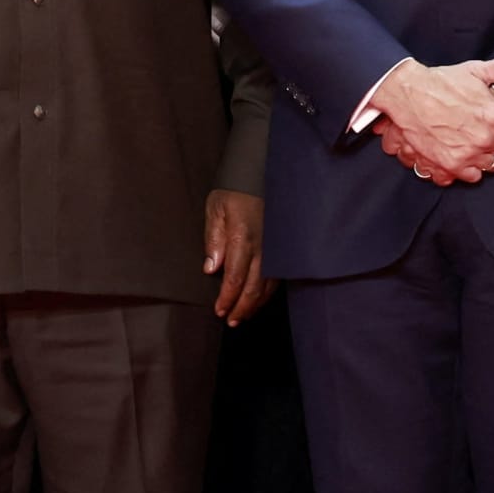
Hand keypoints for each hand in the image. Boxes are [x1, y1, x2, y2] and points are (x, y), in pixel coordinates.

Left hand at [204, 189, 270, 325]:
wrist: (261, 171)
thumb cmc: (235, 189)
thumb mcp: (216, 209)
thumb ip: (213, 240)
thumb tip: (212, 269)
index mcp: (242, 238)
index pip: (235, 278)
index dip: (227, 298)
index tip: (219, 310)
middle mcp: (263, 247)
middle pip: (254, 288)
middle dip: (241, 308)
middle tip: (231, 321)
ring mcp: (275, 247)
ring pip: (268, 285)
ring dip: (255, 304)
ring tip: (242, 316)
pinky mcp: (282, 246)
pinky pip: (277, 275)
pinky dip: (267, 291)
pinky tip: (259, 298)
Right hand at [369, 54, 493, 184]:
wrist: (408, 95)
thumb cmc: (440, 83)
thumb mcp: (474, 71)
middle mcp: (484, 138)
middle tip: (489, 133)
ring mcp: (468, 154)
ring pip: (492, 165)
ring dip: (486, 155)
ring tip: (476, 143)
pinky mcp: (450, 165)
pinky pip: (472, 177)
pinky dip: (470, 168)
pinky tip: (465, 155)